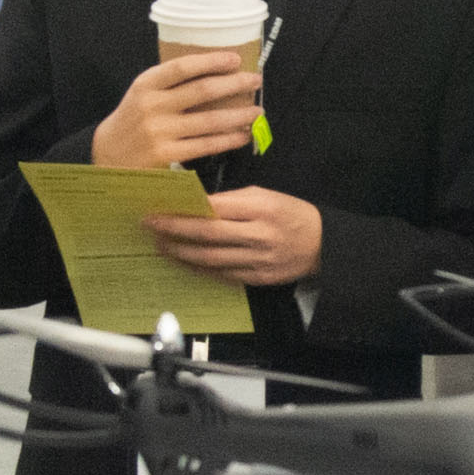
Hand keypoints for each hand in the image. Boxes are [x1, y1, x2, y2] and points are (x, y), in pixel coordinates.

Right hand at [93, 46, 263, 169]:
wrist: (107, 156)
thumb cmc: (134, 120)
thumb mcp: (142, 94)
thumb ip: (170, 83)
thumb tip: (215, 72)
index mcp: (146, 84)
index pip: (182, 67)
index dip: (211, 61)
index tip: (234, 58)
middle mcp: (152, 106)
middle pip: (202, 91)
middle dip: (235, 84)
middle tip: (254, 80)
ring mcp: (159, 132)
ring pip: (209, 120)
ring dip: (239, 115)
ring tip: (256, 111)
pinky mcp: (166, 155)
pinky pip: (205, 145)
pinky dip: (228, 140)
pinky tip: (241, 135)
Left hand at [145, 187, 322, 287]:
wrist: (322, 245)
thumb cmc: (292, 214)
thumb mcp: (266, 196)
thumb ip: (233, 200)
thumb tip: (196, 205)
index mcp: (260, 208)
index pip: (215, 208)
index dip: (184, 210)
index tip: (161, 207)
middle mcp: (258, 235)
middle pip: (208, 234)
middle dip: (175, 230)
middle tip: (151, 227)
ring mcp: (257, 260)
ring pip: (211, 258)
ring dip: (181, 253)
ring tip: (160, 246)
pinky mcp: (257, 278)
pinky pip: (221, 274)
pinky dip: (199, 268)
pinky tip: (183, 261)